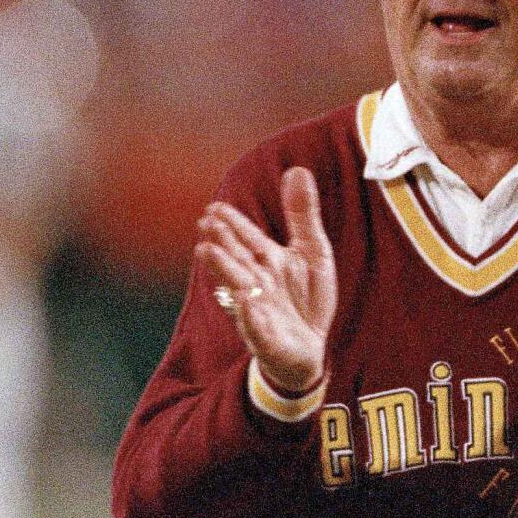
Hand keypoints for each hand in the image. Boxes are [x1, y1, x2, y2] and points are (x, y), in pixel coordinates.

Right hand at [197, 167, 336, 395]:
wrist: (310, 349)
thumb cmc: (306, 298)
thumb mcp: (312, 251)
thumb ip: (302, 214)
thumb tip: (297, 168)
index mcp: (268, 260)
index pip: (247, 238)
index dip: (232, 223)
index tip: (214, 208)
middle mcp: (258, 282)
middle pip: (238, 259)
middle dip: (222, 242)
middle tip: (205, 223)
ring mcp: (260, 310)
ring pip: (239, 288)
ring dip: (225, 271)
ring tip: (207, 253)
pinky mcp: (268, 339)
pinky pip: (258, 328)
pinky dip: (251, 317)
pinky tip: (246, 304)